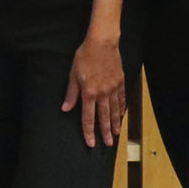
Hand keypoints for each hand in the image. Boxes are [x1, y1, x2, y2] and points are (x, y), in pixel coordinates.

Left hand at [61, 31, 126, 148]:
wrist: (102, 43)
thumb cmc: (85, 57)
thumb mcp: (73, 75)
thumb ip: (71, 94)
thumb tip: (66, 109)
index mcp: (89, 93)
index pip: (88, 118)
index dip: (89, 132)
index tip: (91, 143)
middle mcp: (103, 94)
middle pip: (104, 117)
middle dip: (105, 132)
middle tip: (108, 144)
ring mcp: (113, 88)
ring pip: (115, 110)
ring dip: (116, 123)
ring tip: (117, 133)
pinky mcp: (120, 81)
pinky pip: (122, 99)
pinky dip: (122, 109)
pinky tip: (122, 116)